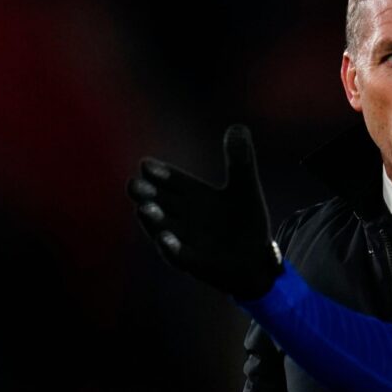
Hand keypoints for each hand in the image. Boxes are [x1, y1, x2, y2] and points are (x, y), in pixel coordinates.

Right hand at [127, 124, 282, 298]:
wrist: (257, 260)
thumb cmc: (245, 222)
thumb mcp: (245, 188)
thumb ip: (240, 160)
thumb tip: (238, 127)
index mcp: (194, 197)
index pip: (174, 182)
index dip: (161, 175)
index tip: (146, 164)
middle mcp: (185, 218)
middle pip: (162, 203)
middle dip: (148, 195)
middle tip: (134, 185)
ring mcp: (188, 241)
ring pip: (166, 229)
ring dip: (155, 220)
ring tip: (145, 209)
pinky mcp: (197, 263)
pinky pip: (181, 256)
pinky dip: (172, 249)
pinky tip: (165, 239)